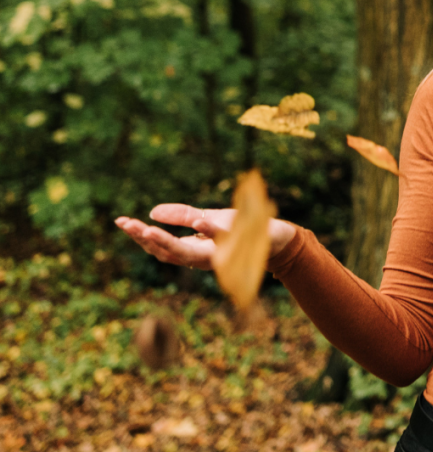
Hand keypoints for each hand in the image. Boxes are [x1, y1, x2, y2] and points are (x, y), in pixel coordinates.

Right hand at [115, 204, 295, 269]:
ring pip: (190, 253)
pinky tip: (200, 221)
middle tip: (127, 225)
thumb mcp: (208, 218)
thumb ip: (182, 217)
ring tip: (147, 228)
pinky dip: (212, 232)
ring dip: (168, 242)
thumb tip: (152, 212)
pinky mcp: (240, 245)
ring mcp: (220, 254)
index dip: (140, 236)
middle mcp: (203, 258)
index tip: (120, 221)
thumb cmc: (241, 230)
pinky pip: (226, 241)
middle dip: (146, 239)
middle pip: (168, 253)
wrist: (275, 237)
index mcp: (193, 251)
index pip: (160, 247)